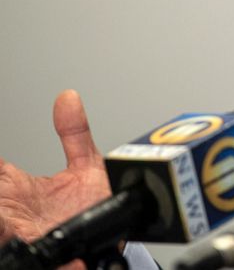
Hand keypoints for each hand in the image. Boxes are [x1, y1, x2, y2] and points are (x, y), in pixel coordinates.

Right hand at [0, 90, 111, 245]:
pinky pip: (10, 241)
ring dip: (0, 216)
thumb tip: (68, 97)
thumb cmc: (94, 209)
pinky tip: (12, 227)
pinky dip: (8, 234)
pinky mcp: (31, 246)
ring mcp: (16, 229)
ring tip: (3, 213)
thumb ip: (75, 134)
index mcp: (16, 188)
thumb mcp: (86, 166)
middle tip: (2, 189)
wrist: (114, 238)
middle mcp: (10, 209)